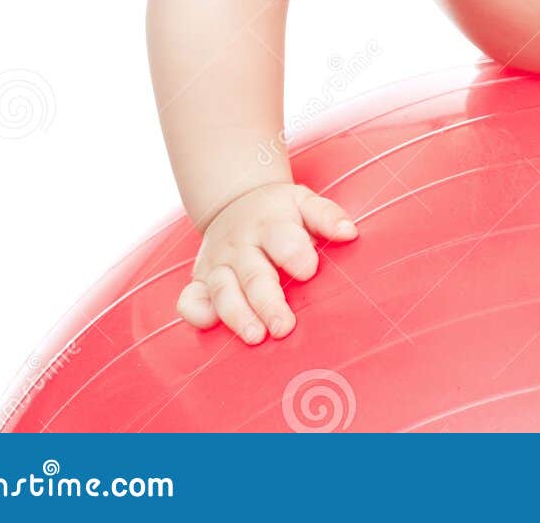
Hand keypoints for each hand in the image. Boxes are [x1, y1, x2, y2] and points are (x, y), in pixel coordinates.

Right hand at [177, 181, 358, 343]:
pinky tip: (207, 324)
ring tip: (255, 336)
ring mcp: (218, 263)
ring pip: (223, 290)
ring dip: (237, 314)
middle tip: (284, 327)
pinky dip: (194, 312)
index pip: (282, 238)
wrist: (236, 202)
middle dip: (268, 302)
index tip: (309, 271)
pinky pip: (190, 299)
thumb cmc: (281, 213)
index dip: (295, 254)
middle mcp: (241, 244)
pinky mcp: (200, 280)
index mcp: (270, 223)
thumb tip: (349, 233)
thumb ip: (326, 216)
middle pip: (254, 274)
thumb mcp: (303, 203)